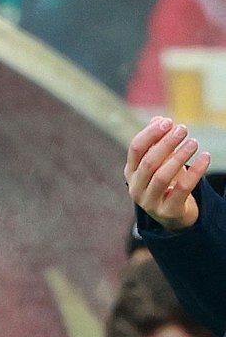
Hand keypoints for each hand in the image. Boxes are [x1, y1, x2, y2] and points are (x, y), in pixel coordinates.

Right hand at [127, 116, 210, 230]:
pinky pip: (182, 189)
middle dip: (166, 143)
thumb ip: (158, 143)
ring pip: (162, 176)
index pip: (135, 149)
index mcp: (131, 172)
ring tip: (194, 142)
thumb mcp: (161, 163)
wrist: (174, 216)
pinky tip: (206, 158)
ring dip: (179, 157)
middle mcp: (135, 187)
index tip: (168, 122)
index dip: (150, 134)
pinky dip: (195, 172)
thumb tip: (158, 119)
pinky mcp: (167, 211)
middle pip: (148, 162)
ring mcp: (149, 201)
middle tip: (183, 129)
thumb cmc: (167, 184)